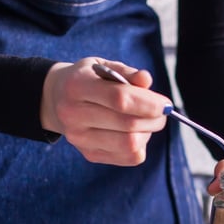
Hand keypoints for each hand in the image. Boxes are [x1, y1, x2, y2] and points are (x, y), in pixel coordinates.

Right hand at [40, 57, 169, 165]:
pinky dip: (141, 145)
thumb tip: (146, 80)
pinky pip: (129, 157)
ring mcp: (80, 139)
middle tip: (162, 111)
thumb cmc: (88, 79)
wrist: (57, 99)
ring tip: (147, 120)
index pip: (119, 99)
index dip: (149, 103)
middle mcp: (74, 115)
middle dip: (154, 119)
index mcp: (77, 87)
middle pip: (127, 125)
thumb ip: (126, 73)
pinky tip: (136, 132)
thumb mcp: (103, 66)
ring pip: (129, 144)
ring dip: (148, 132)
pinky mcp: (90, 154)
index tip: (166, 103)